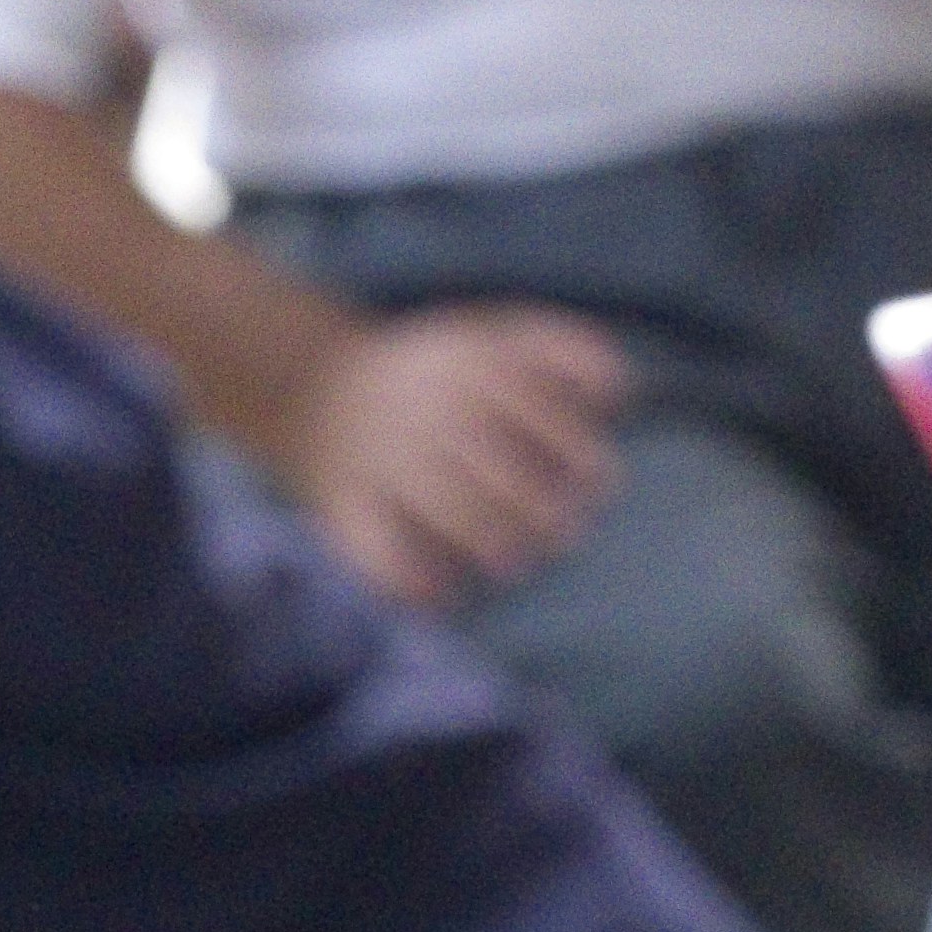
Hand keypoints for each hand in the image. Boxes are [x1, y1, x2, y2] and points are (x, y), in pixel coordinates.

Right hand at [277, 308, 632, 609]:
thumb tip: (620, 389)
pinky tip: (436, 598)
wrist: (311, 383)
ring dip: (486, 541)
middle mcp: (422, 407)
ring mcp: (380, 455)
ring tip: (512, 566)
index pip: (536, 407)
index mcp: (465, 363)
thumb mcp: (491, 333)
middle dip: (538, 507)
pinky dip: (403, 578)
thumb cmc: (432, 372)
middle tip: (566, 537)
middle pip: (495, 466)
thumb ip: (559, 348)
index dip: (577, 448)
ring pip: (445, 507)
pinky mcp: (340, 499)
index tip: (601, 484)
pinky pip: (372, 546)